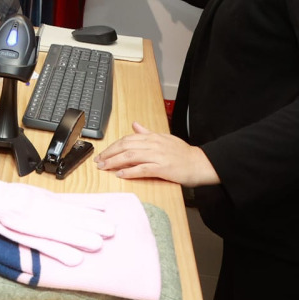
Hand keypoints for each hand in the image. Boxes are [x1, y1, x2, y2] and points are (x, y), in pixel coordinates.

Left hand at [95, 121, 219, 187]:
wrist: (200, 163)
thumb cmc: (182, 153)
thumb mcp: (164, 138)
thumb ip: (147, 132)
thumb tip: (135, 125)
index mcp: (152, 137)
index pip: (127, 139)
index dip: (113, 146)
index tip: (103, 153)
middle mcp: (153, 144)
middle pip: (125, 146)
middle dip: (109, 153)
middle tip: (98, 161)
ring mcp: (158, 156)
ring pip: (130, 156)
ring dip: (115, 162)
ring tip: (104, 167)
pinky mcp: (163, 168)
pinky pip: (142, 169)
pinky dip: (130, 172)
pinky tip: (121, 174)